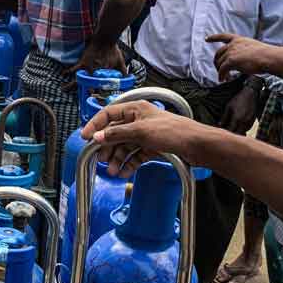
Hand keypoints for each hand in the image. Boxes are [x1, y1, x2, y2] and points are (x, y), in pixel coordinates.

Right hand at [63, 43, 126, 91]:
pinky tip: (63, 74)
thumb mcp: (120, 61)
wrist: (106, 38)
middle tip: (81, 97)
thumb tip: (128, 78)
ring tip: (65, 89)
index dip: (98, 93)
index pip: (100, 86)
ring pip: (79, 79)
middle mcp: (95, 72)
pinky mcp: (83, 62)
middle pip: (88, 85)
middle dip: (84, 91)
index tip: (95, 97)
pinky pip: (74, 67)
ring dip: (72, 84)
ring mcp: (88, 67)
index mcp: (104, 74)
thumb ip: (124, 71)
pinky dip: (68, 70)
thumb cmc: (113, 50)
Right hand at [81, 101, 207, 175]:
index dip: (95, 125)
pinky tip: (124, 173)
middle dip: (107, 148)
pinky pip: (135, 156)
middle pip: (115, 133)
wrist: (197, 145)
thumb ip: (117, 134)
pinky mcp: (152, 147)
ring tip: (113, 172)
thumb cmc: (173, 132)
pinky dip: (129, 164)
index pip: (108, 114)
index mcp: (135, 109)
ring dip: (117, 159)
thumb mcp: (141, 131)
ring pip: (125, 147)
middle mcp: (138, 120)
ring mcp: (145, 135)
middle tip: (101, 160)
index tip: (85, 137)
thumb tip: (97, 136)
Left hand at [207, 33, 276, 81]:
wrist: (269, 57)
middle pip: (218, 53)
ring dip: (220, 71)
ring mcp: (231, 52)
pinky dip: (221, 75)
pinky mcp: (231, 61)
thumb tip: (238, 62)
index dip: (214, 37)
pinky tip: (223, 80)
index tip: (206, 39)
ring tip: (224, 77)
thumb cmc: (266, 56)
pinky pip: (222, 70)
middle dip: (217, 62)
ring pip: (219, 63)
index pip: (223, 36)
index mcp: (239, 40)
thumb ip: (243, 52)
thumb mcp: (253, 49)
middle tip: (220, 70)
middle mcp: (233, 44)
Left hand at [220, 86, 257, 134]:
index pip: (230, 131)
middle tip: (227, 132)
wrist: (250, 94)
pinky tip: (239, 126)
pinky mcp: (253, 120)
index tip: (222, 132)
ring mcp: (250, 121)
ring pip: (243, 132)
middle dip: (232, 134)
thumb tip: (220, 125)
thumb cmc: (238, 99)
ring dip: (238, 132)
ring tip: (232, 129)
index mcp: (237, 118)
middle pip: (237, 134)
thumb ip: (224, 117)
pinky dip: (243, 129)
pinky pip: (247, 128)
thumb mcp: (228, 107)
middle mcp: (244, 122)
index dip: (226, 133)